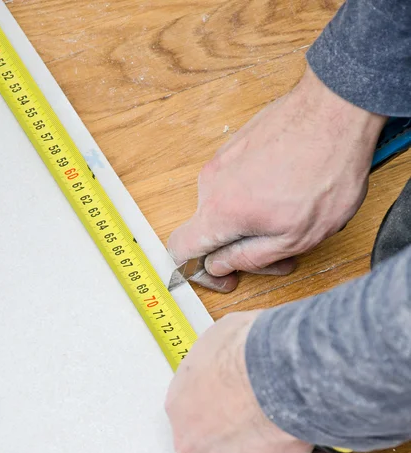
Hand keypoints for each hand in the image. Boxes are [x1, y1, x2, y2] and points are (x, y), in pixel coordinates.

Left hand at [165, 311, 333, 452]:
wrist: (277, 374)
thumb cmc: (249, 351)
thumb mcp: (221, 336)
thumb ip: (219, 358)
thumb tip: (234, 353)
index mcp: (180, 405)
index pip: (197, 411)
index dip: (223, 403)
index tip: (240, 399)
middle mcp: (193, 441)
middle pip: (215, 441)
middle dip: (240, 429)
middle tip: (267, 412)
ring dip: (265, 447)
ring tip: (291, 425)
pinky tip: (307, 439)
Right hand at [168, 65, 385, 291]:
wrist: (339, 110)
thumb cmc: (325, 172)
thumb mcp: (295, 238)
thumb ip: (250, 258)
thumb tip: (220, 265)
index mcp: (220, 211)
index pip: (179, 249)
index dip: (199, 272)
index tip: (224, 275)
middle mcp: (212, 183)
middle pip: (210, 230)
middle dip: (242, 249)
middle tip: (281, 256)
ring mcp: (223, 159)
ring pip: (227, 207)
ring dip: (254, 223)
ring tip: (294, 223)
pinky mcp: (238, 144)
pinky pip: (237, 183)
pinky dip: (257, 198)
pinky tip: (291, 197)